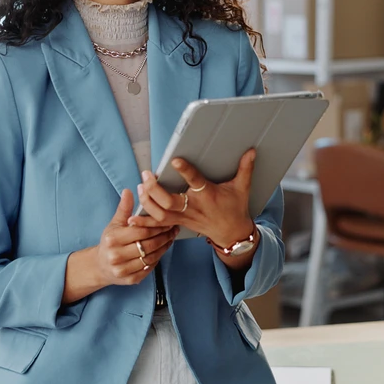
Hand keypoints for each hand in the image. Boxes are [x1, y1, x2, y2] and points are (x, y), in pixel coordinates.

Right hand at [94, 189, 177, 286]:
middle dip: (163, 236)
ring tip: (170, 238)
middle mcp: (116, 256)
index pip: (140, 231)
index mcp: (112, 239)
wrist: (100, 266)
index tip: (166, 221)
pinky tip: (162, 250)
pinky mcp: (130, 280)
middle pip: (148, 245)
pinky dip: (158, 259)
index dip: (156, 226)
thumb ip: (124, 208)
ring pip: (151, 258)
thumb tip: (129, 191)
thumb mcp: (115, 223)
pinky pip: (149, 268)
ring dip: (164, 248)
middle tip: (173, 229)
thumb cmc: (110, 241)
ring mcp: (123, 270)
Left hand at [130, 149, 255, 250]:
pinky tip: (132, 217)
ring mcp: (185, 218)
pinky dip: (145, 222)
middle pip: (170, 202)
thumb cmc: (235, 208)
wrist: (232, 233)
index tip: (174, 160)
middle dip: (155, 189)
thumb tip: (251, 150)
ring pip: (161, 214)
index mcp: (208, 195)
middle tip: (147, 175)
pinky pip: (159, 226)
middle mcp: (194, 207)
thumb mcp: (242, 188)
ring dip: (147, 202)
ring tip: (140, 187)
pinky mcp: (179, 224)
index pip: (195, 181)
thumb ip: (245, 168)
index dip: (185, 171)